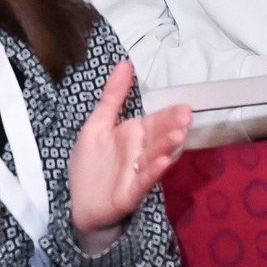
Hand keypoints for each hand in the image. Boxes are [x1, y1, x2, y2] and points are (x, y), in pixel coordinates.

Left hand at [68, 59, 190, 254]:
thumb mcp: (98, 124)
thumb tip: (125, 63)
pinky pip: (143, 180)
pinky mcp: (130, 192)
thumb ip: (113, 96)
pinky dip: (153, 171)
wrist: (79, 204)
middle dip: (172, 126)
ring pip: (155, 156)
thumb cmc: (91, 163)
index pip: (155, 120)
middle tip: (186, 117)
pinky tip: (163, 161)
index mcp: (134, 134)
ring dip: (167, 146)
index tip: (185, 107)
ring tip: (178, 135)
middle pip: (158, 136)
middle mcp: (140, 152)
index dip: (169, 114)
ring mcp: (137, 172)